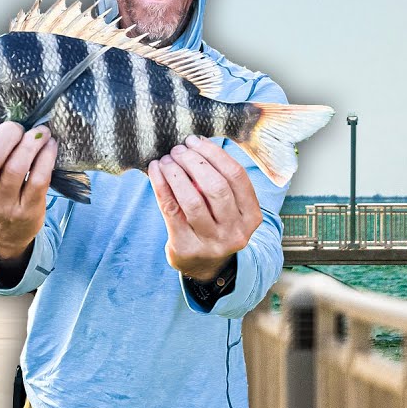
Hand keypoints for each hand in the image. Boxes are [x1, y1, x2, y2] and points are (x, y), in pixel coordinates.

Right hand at [0, 120, 56, 261]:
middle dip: (7, 135)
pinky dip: (46, 158)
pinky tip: (50, 147)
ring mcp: (4, 205)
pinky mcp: (28, 210)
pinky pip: (38, 180)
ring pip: (15, 168)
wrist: (6, 235)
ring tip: (41, 133)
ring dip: (31, 143)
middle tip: (19, 128)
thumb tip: (4, 123)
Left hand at [149, 135, 261, 281]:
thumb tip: (198, 142)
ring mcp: (211, 242)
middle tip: (178, 149)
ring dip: (176, 173)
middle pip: (216, 187)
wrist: (204, 267)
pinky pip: (171, 209)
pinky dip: (161, 185)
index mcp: (252, 216)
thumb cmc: (216, 226)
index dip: (214, 154)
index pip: (236, 176)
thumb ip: (223, 182)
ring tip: (166, 159)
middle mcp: (235, 231)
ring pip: (192, 200)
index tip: (195, 140)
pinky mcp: (185, 246)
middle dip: (194, 161)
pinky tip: (155, 170)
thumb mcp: (231, 209)